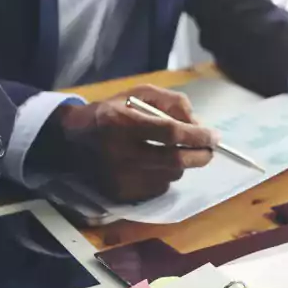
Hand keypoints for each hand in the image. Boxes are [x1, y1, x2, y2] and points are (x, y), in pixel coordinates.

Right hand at [30, 85, 218, 202]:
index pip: (169, 133)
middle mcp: (120, 153)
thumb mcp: (139, 93)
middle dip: (199, 156)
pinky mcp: (121, 194)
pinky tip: (154, 164)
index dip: (197, 136)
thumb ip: (172, 103)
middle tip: (209, 149)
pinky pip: (158, 188)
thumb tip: (199, 124)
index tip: (214, 136)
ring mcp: (120, 178)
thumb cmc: (112, 111)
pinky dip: (165, 176)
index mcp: (121, 123)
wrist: (72, 139)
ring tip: (173, 152)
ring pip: (170, 176)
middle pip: (174, 161)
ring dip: (180, 165)